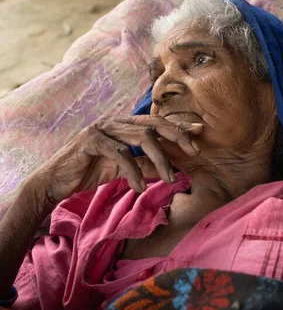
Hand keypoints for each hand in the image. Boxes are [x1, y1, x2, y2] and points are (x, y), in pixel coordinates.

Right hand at [28, 115, 202, 205]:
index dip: (178, 125)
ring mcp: (102, 128)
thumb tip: (170, 169)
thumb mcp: (122, 169)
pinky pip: (119, 154)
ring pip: (140, 137)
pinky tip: (139, 188)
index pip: (156, 122)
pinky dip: (132, 171)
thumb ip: (144, 165)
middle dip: (177, 135)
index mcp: (123, 125)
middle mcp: (114, 122)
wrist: (55, 182)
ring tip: (171, 179)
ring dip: (160, 159)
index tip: (200, 131)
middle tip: (195, 151)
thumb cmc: (89, 172)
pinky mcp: (90, 141)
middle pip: (153, 123)